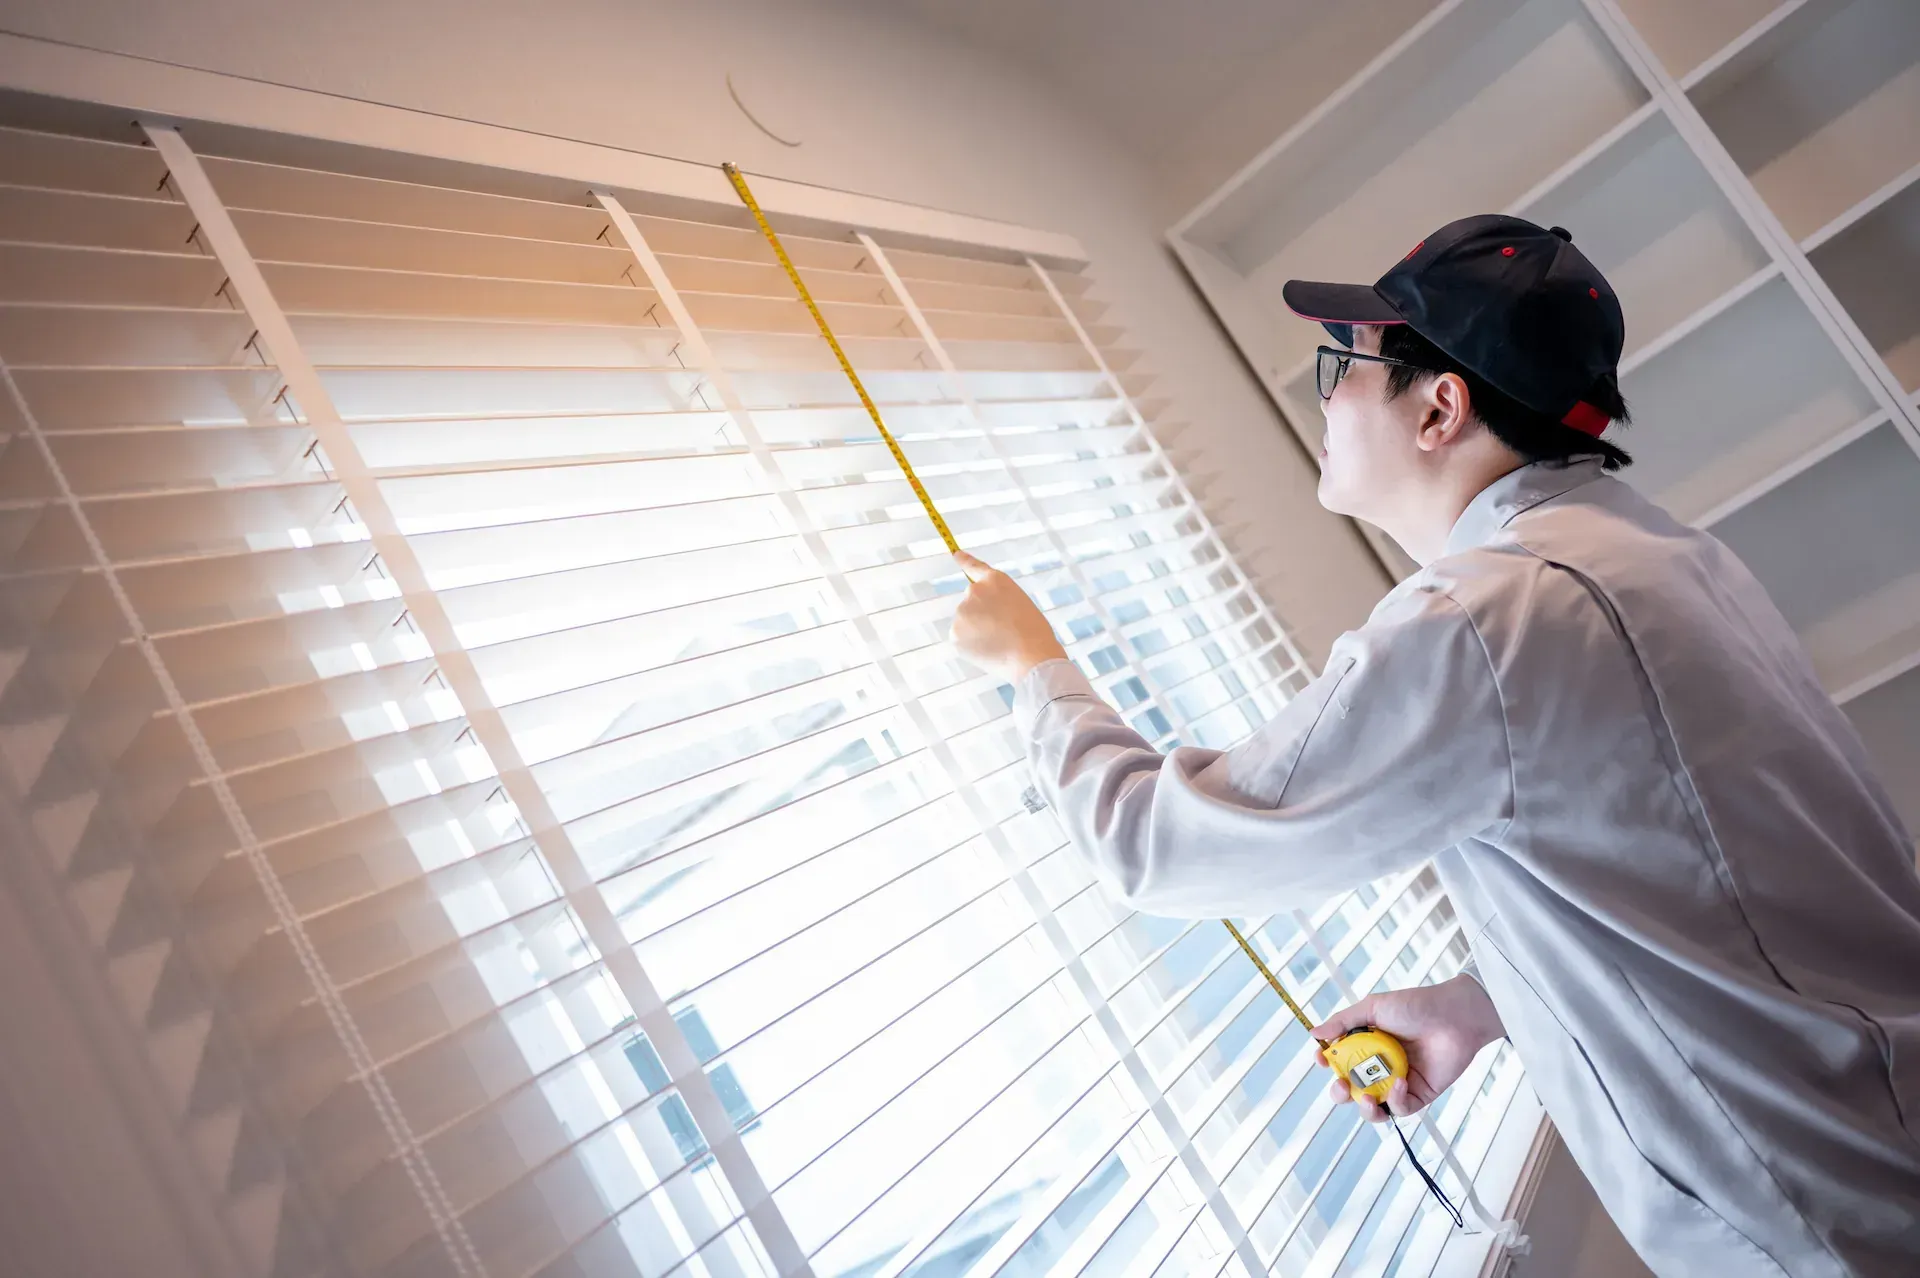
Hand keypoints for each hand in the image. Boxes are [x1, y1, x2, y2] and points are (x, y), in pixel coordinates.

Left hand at [950, 550, 1067, 684]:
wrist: (1030, 655)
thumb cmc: (1034, 632)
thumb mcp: (1020, 603)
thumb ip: (998, 601)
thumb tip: (981, 615)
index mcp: (995, 580)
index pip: (975, 567)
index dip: (965, 560)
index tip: (955, 554)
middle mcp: (974, 590)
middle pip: (972, 603)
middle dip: (981, 615)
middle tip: (1003, 631)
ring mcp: (962, 611)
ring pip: (966, 623)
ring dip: (977, 631)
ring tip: (999, 642)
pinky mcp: (955, 633)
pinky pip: (961, 639)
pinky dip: (972, 647)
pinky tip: (989, 651)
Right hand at [1314, 973, 1504, 1121]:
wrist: (1454, 1016)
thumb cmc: (1415, 1006)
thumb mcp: (1374, 1008)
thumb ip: (1344, 1021)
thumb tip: (1314, 1033)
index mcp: (1366, 1045)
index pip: (1340, 1062)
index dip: (1329, 1065)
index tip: (1323, 1060)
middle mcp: (1379, 1067)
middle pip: (1351, 1090)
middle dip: (1340, 1093)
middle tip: (1341, 1085)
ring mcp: (1398, 1082)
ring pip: (1374, 1107)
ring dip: (1365, 1108)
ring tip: (1366, 1098)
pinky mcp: (1419, 1094)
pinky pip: (1401, 1108)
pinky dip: (1396, 1101)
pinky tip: (1398, 1083)